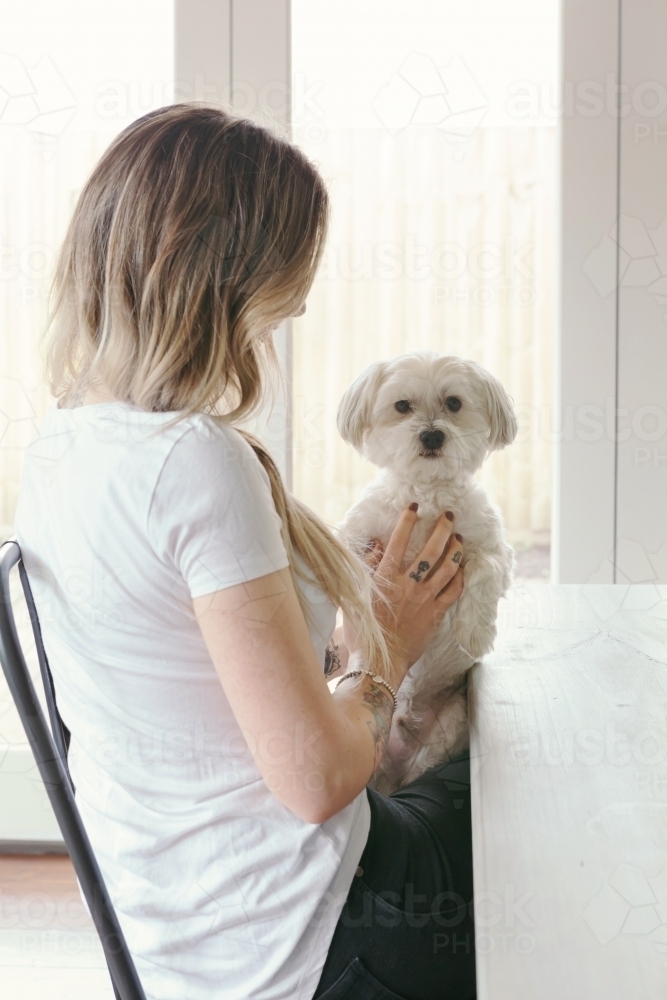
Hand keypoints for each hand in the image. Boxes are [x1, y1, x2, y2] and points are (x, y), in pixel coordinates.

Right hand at [367, 507, 463, 684]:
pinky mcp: (435, 615)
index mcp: (386, 578)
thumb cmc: (362, 633)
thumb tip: (376, 545)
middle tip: (448, 515)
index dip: (408, 521)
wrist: (379, 664)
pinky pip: (453, 592)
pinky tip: (462, 569)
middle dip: (442, 529)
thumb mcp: (356, 597)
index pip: (399, 541)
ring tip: (459, 538)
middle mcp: (409, 585)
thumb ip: (366, 568)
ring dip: (455, 550)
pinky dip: (459, 578)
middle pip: (431, 550)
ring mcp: (425, 600)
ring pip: (447, 568)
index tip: (414, 507)